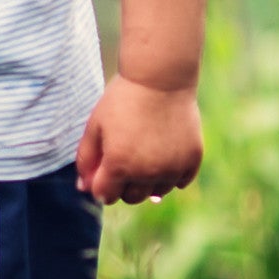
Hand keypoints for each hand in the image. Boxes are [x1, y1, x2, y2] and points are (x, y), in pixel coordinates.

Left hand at [76, 76, 202, 204]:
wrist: (160, 80)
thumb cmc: (121, 101)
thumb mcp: (95, 127)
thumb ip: (86, 160)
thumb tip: (85, 188)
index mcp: (118, 166)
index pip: (105, 195)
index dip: (100, 185)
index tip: (102, 171)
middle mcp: (146, 173)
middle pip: (131, 197)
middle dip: (123, 185)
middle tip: (124, 159)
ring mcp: (172, 168)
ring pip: (157, 192)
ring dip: (147, 181)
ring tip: (144, 154)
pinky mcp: (192, 160)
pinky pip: (180, 182)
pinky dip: (171, 175)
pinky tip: (163, 155)